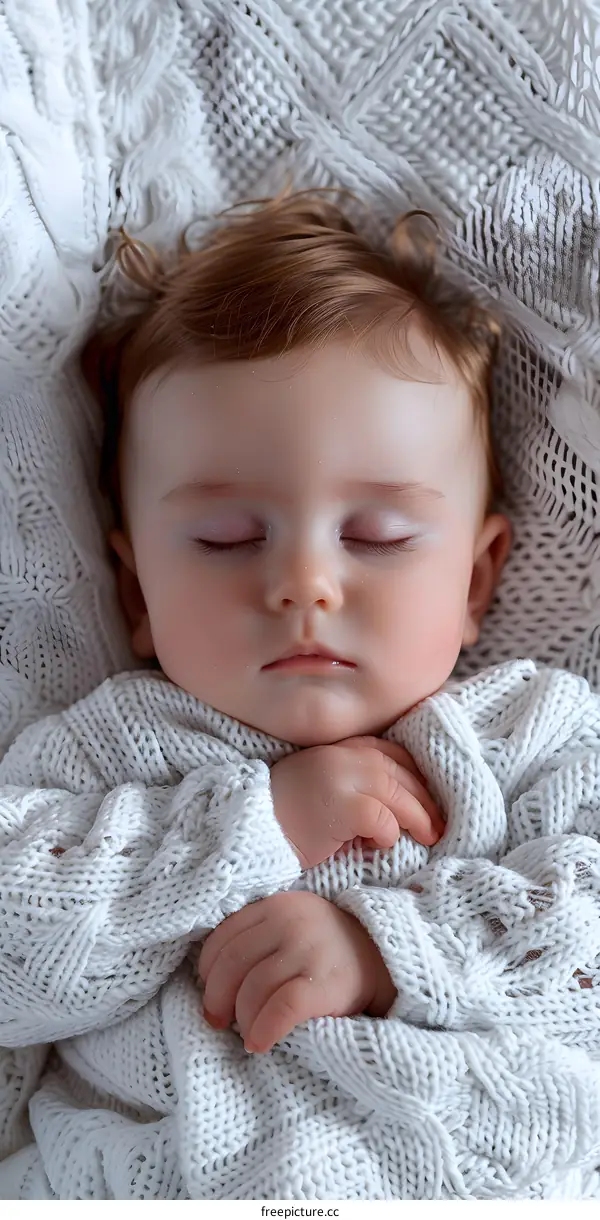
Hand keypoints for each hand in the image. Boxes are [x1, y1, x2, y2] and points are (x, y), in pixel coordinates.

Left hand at [198, 890, 396, 1052]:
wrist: (385, 960)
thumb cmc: (328, 951)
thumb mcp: (292, 927)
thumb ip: (258, 938)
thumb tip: (210, 980)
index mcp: (276, 905)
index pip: (224, 936)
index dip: (209, 969)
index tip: (209, 991)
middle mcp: (290, 922)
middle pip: (232, 964)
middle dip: (217, 998)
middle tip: (218, 1020)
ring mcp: (309, 950)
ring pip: (253, 990)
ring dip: (242, 1019)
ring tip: (246, 1033)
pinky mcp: (325, 983)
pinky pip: (281, 1009)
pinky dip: (264, 1030)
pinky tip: (260, 1043)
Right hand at [270, 734, 443, 868]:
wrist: (250, 826)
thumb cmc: (286, 814)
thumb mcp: (323, 785)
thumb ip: (354, 781)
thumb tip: (398, 804)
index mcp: (341, 747)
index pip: (393, 753)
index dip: (417, 775)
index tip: (429, 797)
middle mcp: (344, 756)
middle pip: (402, 774)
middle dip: (427, 801)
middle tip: (439, 826)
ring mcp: (343, 777)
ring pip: (399, 795)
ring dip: (418, 819)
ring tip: (426, 838)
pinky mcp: (343, 806)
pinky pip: (383, 820)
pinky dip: (388, 835)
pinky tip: (377, 845)